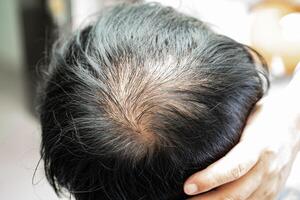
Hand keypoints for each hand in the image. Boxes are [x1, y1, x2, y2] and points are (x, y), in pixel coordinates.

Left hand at [184, 72, 299, 199]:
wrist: (295, 122)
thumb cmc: (263, 115)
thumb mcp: (245, 117)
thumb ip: (227, 134)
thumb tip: (195, 143)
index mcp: (259, 146)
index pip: (233, 168)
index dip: (209, 180)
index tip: (187, 186)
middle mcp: (268, 167)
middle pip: (236, 193)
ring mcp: (272, 182)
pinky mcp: (274, 190)